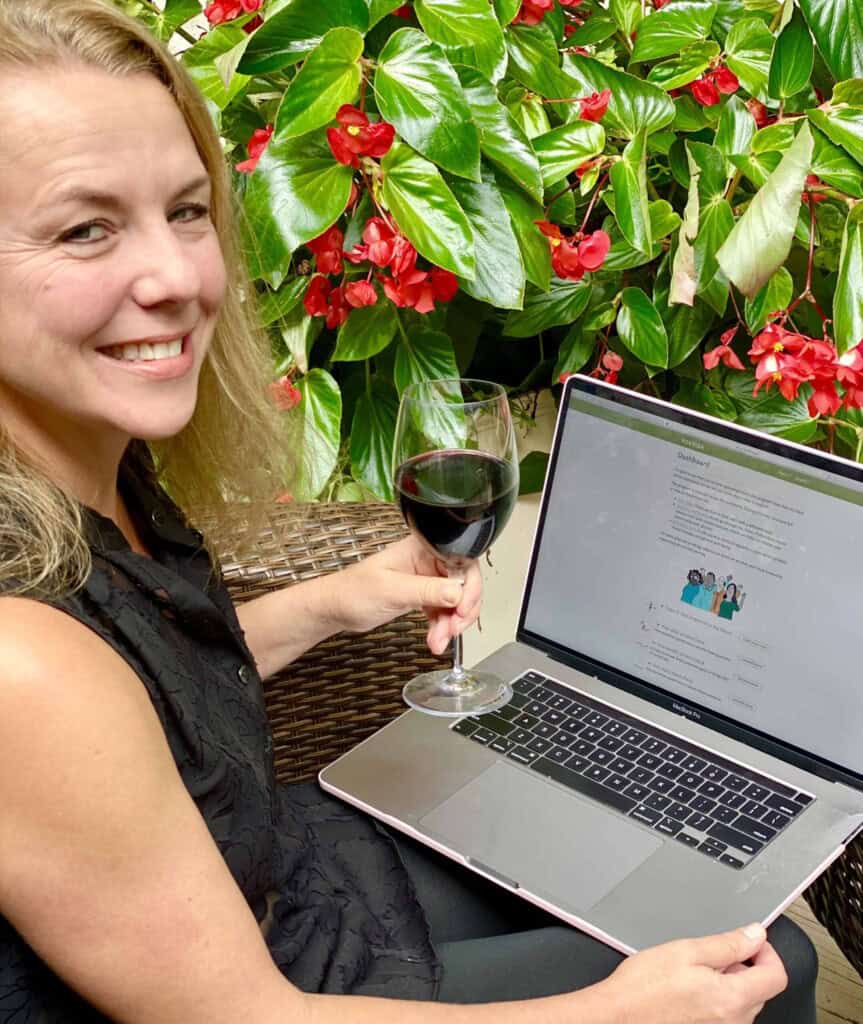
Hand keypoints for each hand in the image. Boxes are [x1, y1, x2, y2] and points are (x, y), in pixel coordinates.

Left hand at [331, 535, 481, 654]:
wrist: (336, 609)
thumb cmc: (352, 591)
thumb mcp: (391, 590)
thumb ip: (427, 590)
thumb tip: (457, 592)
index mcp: (421, 548)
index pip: (461, 560)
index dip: (468, 585)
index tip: (462, 608)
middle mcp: (427, 560)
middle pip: (464, 582)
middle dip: (462, 609)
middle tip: (454, 627)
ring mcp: (426, 579)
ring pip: (456, 600)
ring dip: (452, 623)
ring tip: (439, 640)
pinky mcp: (423, 596)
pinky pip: (444, 611)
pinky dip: (443, 627)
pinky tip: (436, 640)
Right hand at [598, 924, 786, 1023]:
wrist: (619, 1016)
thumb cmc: (643, 987)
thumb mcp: (686, 950)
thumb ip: (728, 943)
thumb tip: (755, 934)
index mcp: (732, 998)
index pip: (777, 976)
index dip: (767, 952)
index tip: (750, 941)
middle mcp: (734, 1022)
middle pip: (760, 989)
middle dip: (743, 966)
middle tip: (710, 955)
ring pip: (742, 1002)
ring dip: (728, 983)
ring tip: (693, 973)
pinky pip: (726, 1015)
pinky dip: (716, 999)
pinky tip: (689, 991)